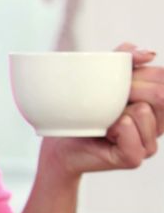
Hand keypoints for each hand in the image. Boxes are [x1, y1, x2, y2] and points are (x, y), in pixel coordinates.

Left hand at [41, 44, 162, 178]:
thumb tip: (150, 54)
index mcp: (158, 105)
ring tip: (105, 122)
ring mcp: (149, 144)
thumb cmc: (83, 110)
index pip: (162, 78)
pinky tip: (104, 134)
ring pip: (142, 110)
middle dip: (130, 90)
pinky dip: (112, 127)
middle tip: (107, 104)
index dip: (139, 74)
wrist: (60, 140)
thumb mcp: (104, 78)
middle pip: (159, 94)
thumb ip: (126, 60)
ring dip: (116, 112)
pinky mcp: (134, 158)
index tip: (119, 85)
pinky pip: (128, 128)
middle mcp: (159, 125)